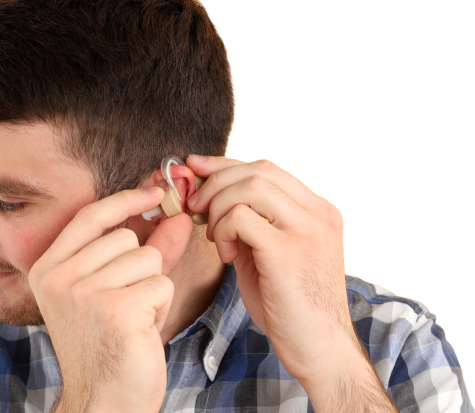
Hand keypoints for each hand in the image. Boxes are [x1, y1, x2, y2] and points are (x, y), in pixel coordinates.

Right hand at [28, 187, 193, 412]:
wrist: (104, 403)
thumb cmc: (108, 346)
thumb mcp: (115, 290)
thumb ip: (144, 248)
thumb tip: (175, 214)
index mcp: (48, 268)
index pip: (90, 216)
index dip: (125, 200)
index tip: (153, 193)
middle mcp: (59, 277)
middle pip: (127, 237)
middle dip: (141, 266)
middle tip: (126, 304)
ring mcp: (84, 293)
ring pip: (148, 258)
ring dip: (152, 287)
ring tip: (132, 318)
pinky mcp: (116, 309)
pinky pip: (161, 282)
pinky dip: (161, 305)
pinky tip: (141, 330)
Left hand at [185, 156, 353, 385]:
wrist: (319, 350)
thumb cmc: (290, 306)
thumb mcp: (272, 253)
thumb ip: (253, 223)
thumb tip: (213, 197)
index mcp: (318, 211)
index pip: (267, 168)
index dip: (225, 164)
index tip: (195, 167)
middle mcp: (318, 213)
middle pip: (258, 170)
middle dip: (216, 183)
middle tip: (195, 207)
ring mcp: (307, 230)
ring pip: (250, 186)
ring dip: (219, 207)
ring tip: (216, 237)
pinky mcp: (289, 251)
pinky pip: (242, 218)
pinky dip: (223, 229)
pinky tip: (226, 254)